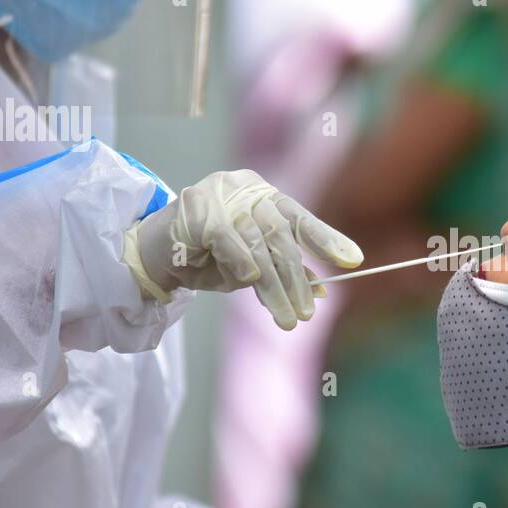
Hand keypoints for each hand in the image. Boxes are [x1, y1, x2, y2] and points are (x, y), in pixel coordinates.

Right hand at [123, 170, 361, 328]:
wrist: (154, 253)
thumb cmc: (208, 257)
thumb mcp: (252, 266)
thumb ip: (283, 270)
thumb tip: (321, 291)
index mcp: (266, 197)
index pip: (302, 218)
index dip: (327, 240)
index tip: (353, 261)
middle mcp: (247, 190)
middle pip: (282, 236)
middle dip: (296, 280)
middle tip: (306, 314)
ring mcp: (222, 195)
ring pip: (258, 243)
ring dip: (274, 286)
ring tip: (285, 317)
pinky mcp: (197, 208)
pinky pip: (228, 238)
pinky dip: (241, 262)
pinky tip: (249, 282)